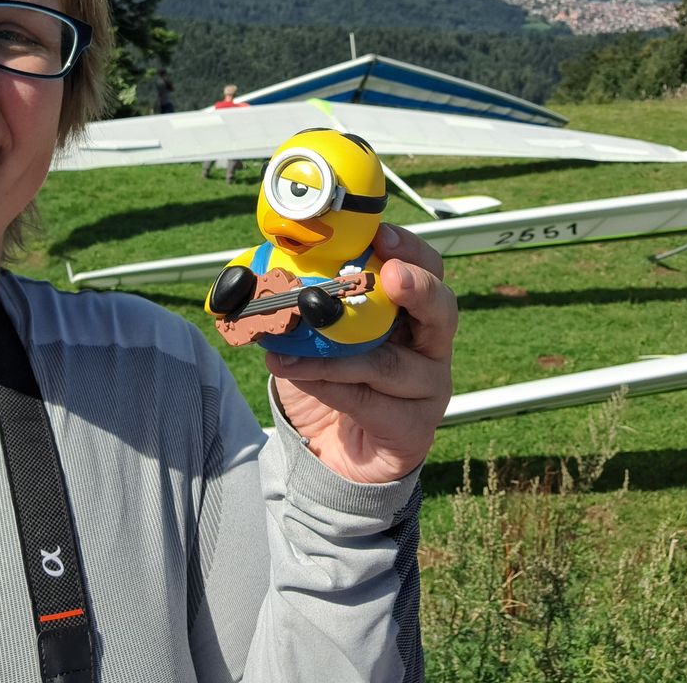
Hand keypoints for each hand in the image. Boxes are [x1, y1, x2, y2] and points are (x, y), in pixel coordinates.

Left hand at [265, 223, 456, 483]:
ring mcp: (429, 389)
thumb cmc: (330, 380)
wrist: (332, 451)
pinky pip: (371, 403)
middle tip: (391, 276)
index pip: (427, 269)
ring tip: (290, 348)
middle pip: (442, 310)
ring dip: (336, 354)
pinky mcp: (414, 428)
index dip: (409, 249)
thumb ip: (293, 306)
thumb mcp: (310, 335)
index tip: (381, 235)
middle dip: (417, 288)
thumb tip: (244, 276)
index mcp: (411, 311)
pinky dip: (328, 386)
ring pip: (390, 364)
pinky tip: (295, 374)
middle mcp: (430, 346)